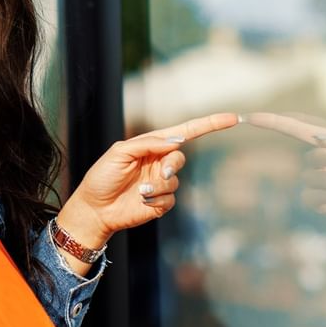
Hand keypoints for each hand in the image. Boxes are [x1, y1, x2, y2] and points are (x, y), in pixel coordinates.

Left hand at [57, 113, 238, 263]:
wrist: (94, 209)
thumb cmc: (101, 177)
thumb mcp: (120, 152)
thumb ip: (147, 143)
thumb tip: (177, 140)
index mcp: (150, 145)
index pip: (183, 132)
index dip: (208, 125)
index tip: (231, 118)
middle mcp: (158, 162)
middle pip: (180, 157)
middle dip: (172, 164)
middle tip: (160, 172)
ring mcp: (160, 182)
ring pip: (174, 180)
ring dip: (157, 185)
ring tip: (138, 191)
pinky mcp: (160, 202)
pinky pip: (170, 198)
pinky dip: (156, 199)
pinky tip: (140, 201)